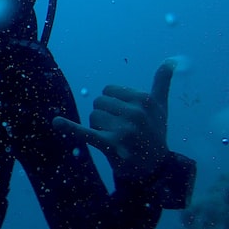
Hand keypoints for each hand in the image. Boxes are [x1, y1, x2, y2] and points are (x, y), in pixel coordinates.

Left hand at [52, 59, 176, 181]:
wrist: (154, 168)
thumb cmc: (154, 133)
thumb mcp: (161, 107)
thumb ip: (162, 82)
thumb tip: (171, 60)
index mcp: (144, 99)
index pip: (109, 90)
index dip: (113, 103)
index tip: (125, 116)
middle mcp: (135, 113)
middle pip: (99, 103)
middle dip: (105, 115)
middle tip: (120, 129)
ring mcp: (123, 130)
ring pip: (92, 117)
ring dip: (99, 127)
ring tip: (116, 138)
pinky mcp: (110, 145)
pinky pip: (86, 133)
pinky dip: (70, 127)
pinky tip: (56, 122)